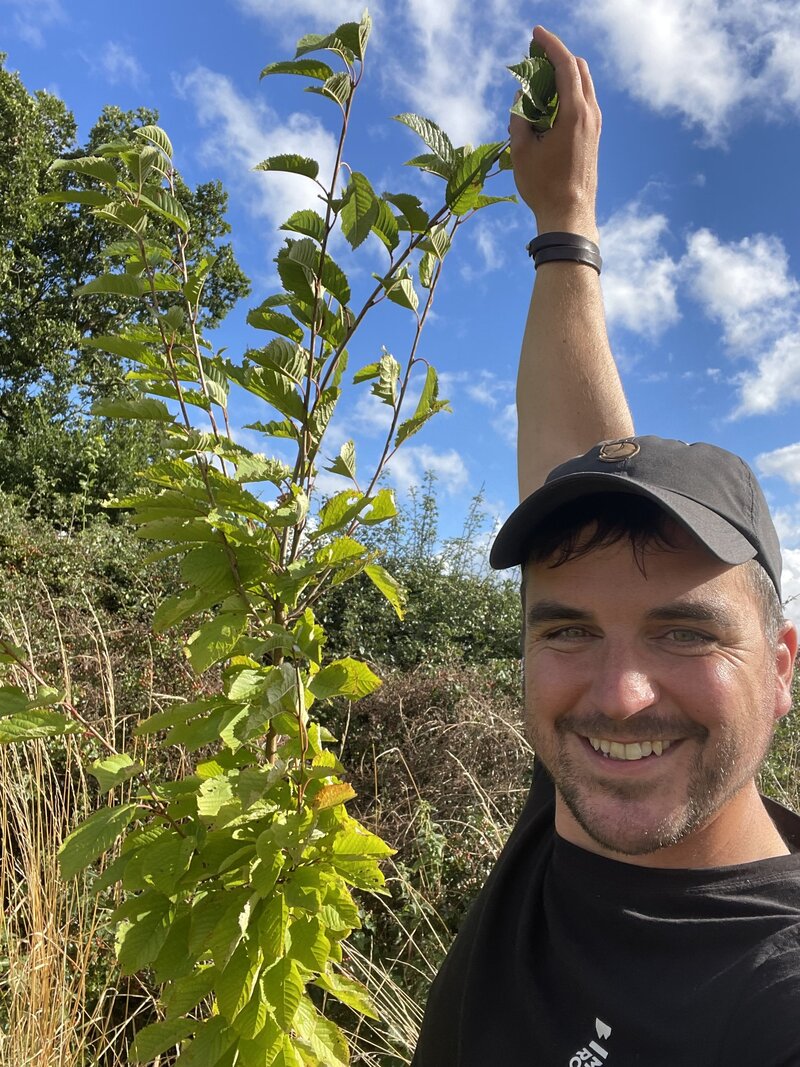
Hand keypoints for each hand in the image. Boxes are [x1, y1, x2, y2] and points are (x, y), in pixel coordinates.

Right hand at [510, 26, 600, 241]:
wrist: (569, 215)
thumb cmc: (543, 186)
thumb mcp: (521, 151)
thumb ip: (519, 118)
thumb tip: (521, 99)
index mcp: (575, 113)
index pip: (566, 65)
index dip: (551, 45)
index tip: (536, 34)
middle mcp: (590, 114)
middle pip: (579, 69)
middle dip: (558, 56)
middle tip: (536, 55)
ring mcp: (595, 126)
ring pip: (584, 86)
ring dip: (564, 75)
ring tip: (541, 79)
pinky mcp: (593, 137)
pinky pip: (583, 102)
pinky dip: (568, 93)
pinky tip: (551, 103)